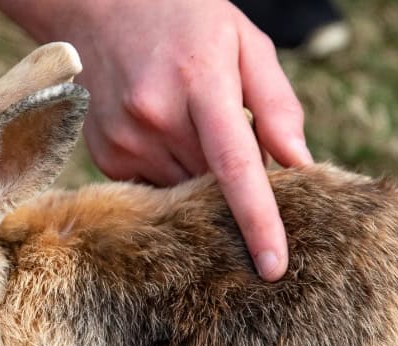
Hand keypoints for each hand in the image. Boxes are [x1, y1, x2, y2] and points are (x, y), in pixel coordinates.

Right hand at [0, 0, 312, 280]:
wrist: (97, 7)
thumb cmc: (184, 18)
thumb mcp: (243, 40)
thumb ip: (276, 103)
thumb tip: (300, 164)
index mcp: (200, 82)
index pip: (234, 167)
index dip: (258, 220)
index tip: (273, 267)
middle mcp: (155, 117)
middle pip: (213, 188)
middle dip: (235, 184)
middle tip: (236, 142)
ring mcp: (124, 141)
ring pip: (183, 194)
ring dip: (202, 180)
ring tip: (195, 126)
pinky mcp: (106, 157)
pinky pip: (155, 189)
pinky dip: (172, 173)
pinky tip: (166, 133)